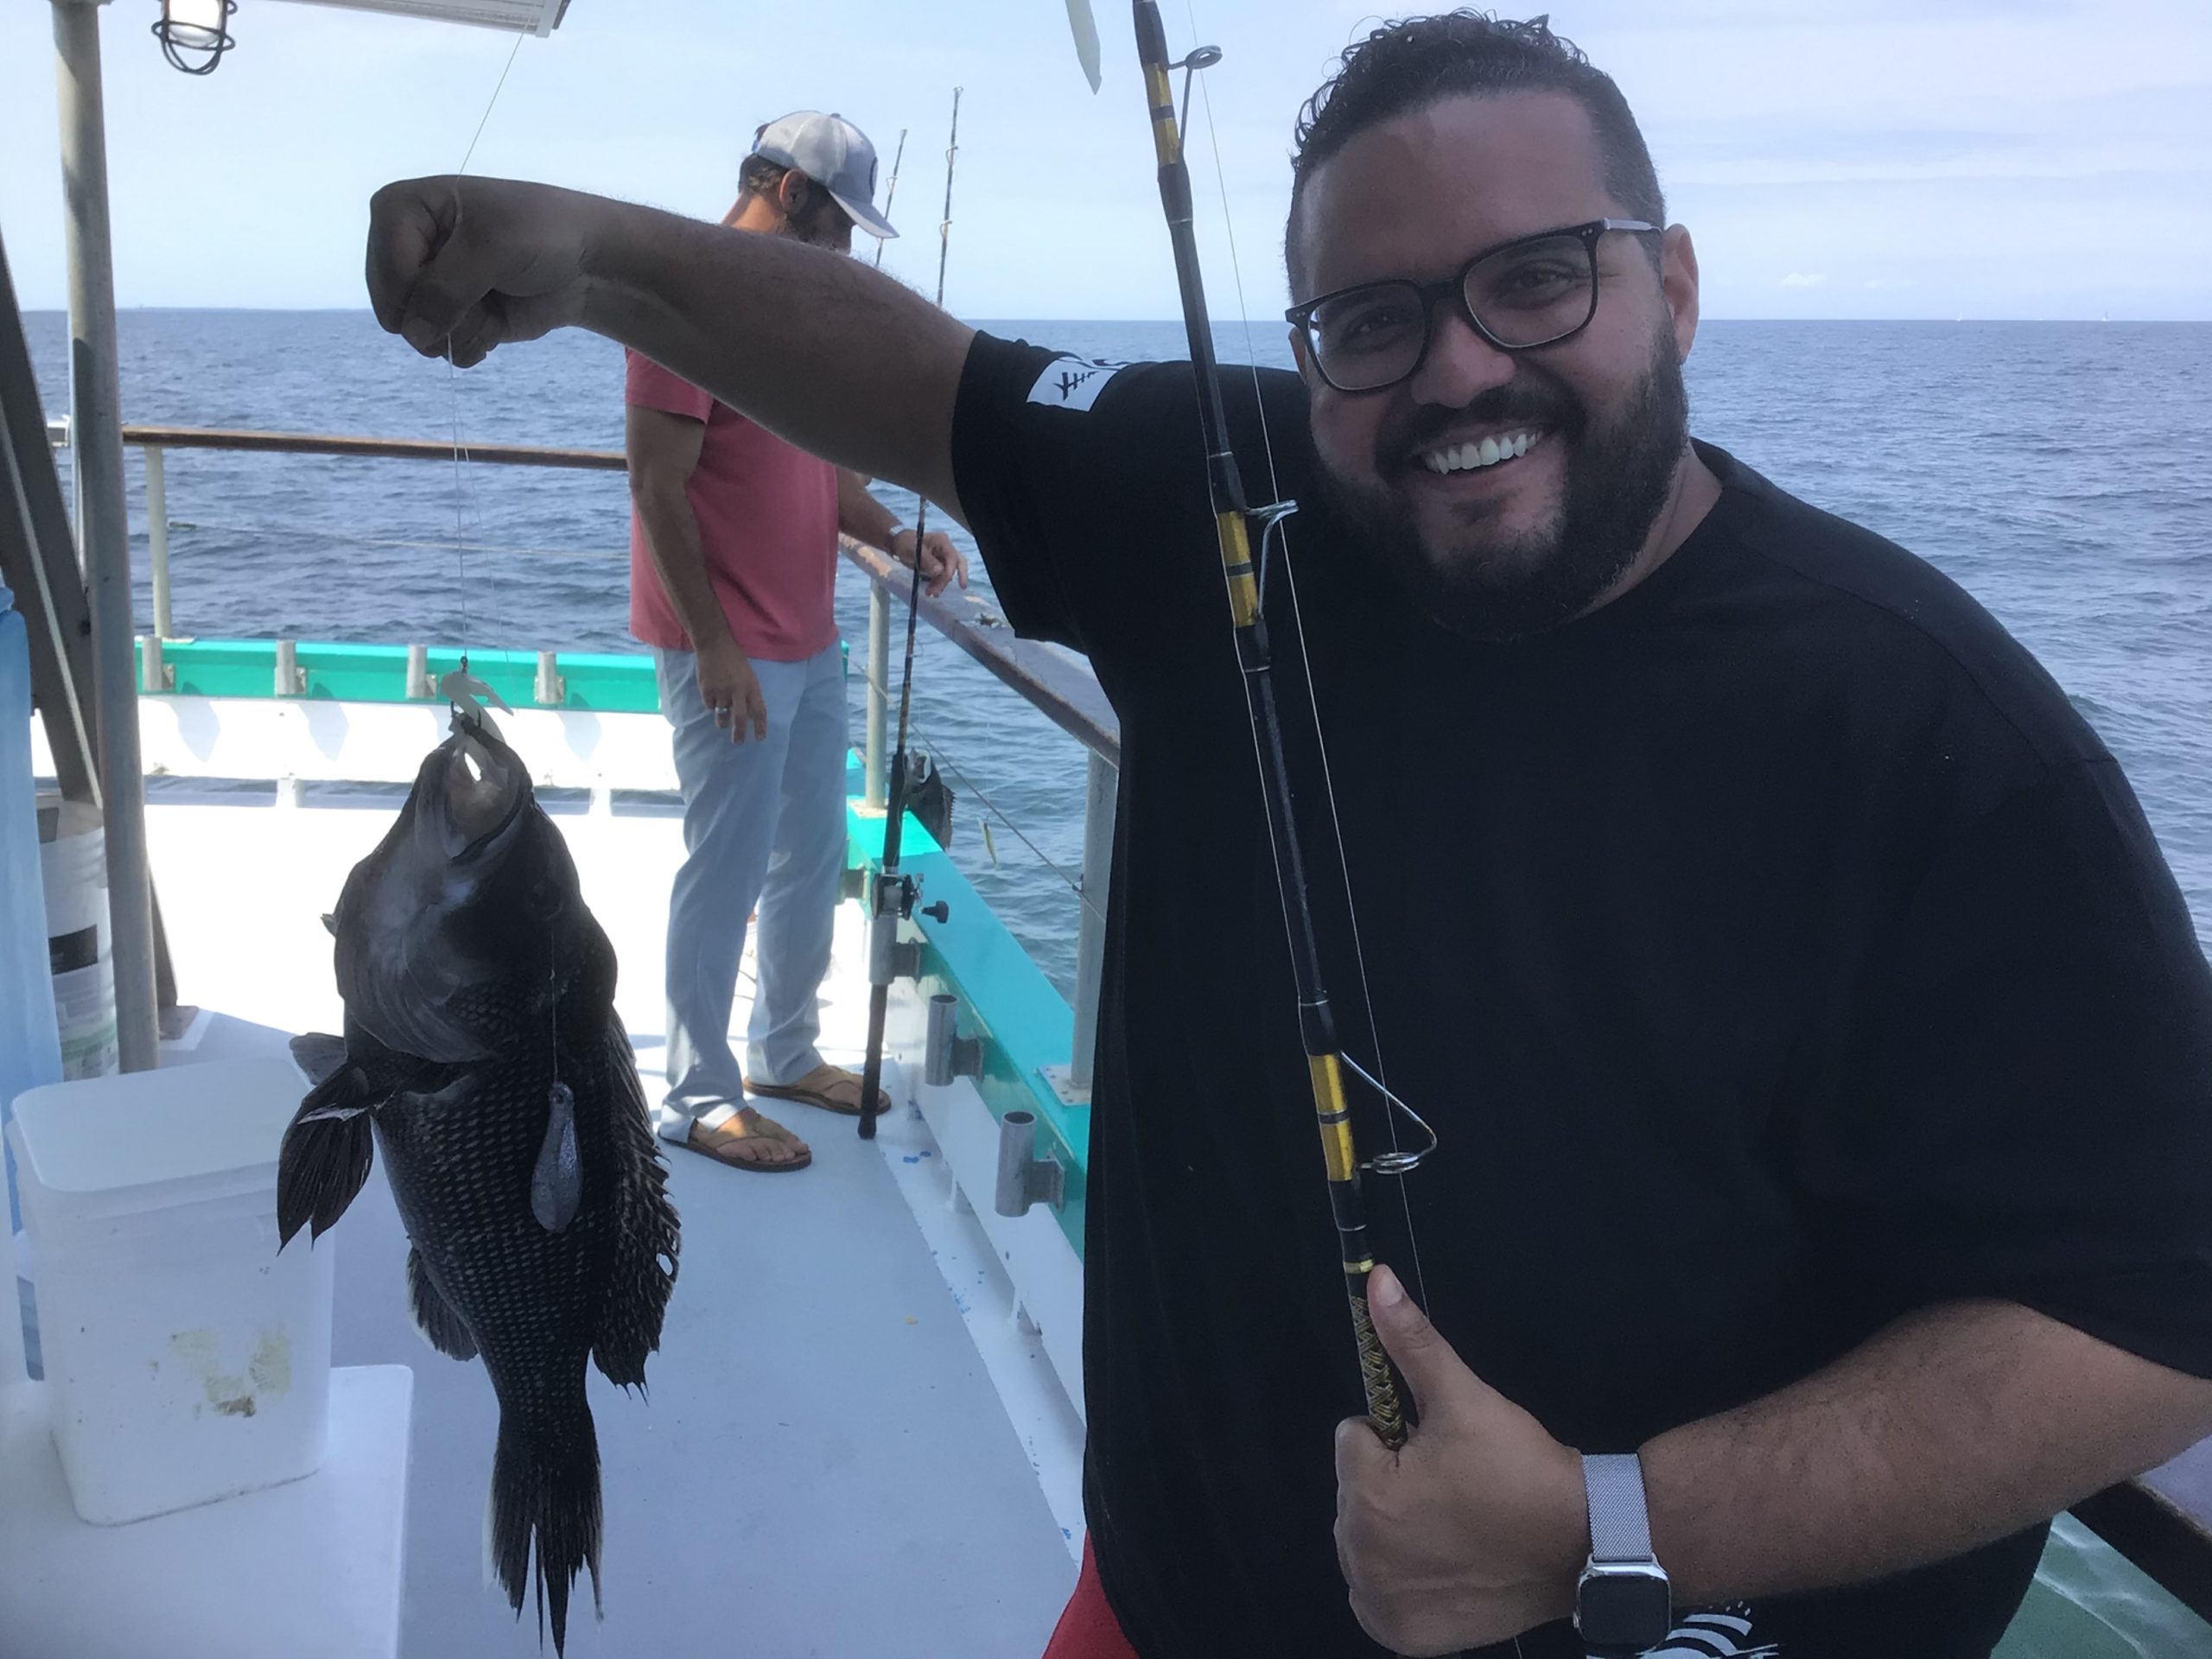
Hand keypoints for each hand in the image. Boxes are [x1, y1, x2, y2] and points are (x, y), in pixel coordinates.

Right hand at [366, 176, 598, 366]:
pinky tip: (497, 322)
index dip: (427, 289)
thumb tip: (413, 336)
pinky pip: (442, 348)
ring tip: (495, 299)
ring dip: (466, 328)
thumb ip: (446, 290)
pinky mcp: (449, 317)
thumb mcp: (492, 249)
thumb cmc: (541, 234)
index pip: (389, 271)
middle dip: (448, 313)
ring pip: (420, 335)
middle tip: (487, 287)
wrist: (585, 261)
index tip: (476, 270)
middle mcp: (403, 247)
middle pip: (397, 309)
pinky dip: (474, 343)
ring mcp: (426, 285)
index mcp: (401, 209)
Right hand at [695, 638, 766, 743]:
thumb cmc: (734, 659)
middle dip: (739, 734)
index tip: (759, 738)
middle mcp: (737, 690)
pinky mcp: (706, 690)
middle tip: (737, 742)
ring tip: (723, 724)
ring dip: (722, 722)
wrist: (714, 644)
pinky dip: (711, 704)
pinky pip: (709, 705)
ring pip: (722, 715)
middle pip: (739, 719)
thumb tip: (748, 715)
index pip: (759, 711)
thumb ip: (749, 693)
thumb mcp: (748, 675)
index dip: (760, 726)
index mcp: (751, 686)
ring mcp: (721, 691)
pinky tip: (712, 694)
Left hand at [890, 528, 968, 598]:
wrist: (899, 545)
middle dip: (951, 578)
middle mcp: (945, 549)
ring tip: (930, 593)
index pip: (952, 556)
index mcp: (942, 541)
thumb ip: (927, 560)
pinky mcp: (938, 566)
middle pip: (957, 564)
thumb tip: (940, 571)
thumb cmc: (906, 543)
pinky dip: (937, 584)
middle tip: (943, 591)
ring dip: (941, 584)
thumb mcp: (914, 550)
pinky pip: (941, 577)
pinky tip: (930, 591)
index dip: (951, 569)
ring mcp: (943, 558)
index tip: (946, 580)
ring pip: (948, 573)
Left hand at [1334, 1266, 1588, 1655]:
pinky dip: (1399, 1581)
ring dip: (1393, 1529)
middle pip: (1352, 1494)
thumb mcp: (1463, 1397)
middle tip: (1454, 1487)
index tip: (1441, 1451)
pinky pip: (1374, 1595)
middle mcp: (1360, 1558)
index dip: (1395, 1438)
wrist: (1583, 1544)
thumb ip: (1411, 1341)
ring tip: (1454, 1523)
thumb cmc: (1519, 1468)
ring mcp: (1380, 1604)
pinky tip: (1443, 1564)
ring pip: (1362, 1541)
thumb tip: (1375, 1280)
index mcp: (1367, 1496)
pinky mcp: (1402, 1637)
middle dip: (1391, 1483)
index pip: (1352, 1441)